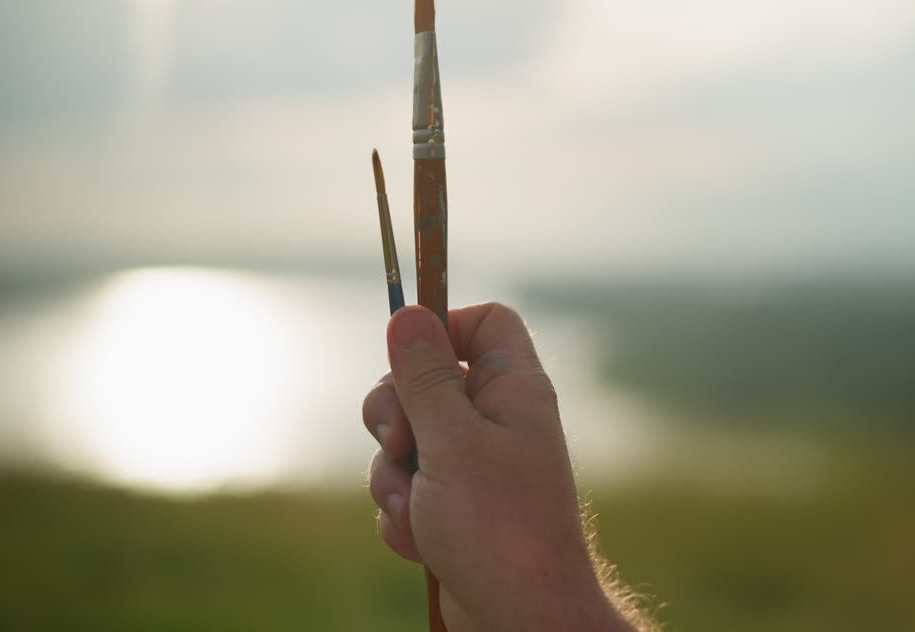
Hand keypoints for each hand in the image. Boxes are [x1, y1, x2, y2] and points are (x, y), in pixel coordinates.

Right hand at [362, 303, 632, 631]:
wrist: (519, 616)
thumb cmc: (499, 526)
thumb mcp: (452, 441)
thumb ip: (424, 377)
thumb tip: (407, 313)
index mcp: (513, 389)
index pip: (485, 323)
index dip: (444, 326)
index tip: (407, 355)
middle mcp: (496, 420)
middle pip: (423, 381)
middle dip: (394, 417)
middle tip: (405, 445)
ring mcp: (473, 465)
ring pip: (404, 441)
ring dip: (394, 479)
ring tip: (422, 511)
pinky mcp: (452, 506)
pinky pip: (404, 489)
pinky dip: (402, 515)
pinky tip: (422, 543)